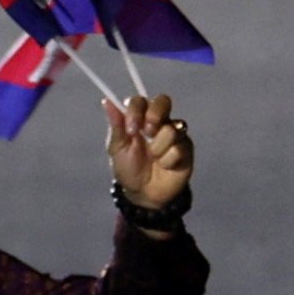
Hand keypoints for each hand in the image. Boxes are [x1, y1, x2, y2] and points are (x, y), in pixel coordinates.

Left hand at [108, 93, 193, 213]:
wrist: (144, 193)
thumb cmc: (129, 169)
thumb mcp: (117, 148)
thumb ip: (116, 125)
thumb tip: (107, 101)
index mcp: (140, 119)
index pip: (141, 101)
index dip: (136, 110)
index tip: (131, 129)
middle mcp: (159, 122)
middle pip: (163, 101)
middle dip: (154, 116)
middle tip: (147, 133)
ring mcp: (175, 133)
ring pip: (171, 128)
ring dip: (158, 148)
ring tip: (154, 159)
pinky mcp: (186, 147)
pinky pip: (179, 148)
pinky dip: (168, 160)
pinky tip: (165, 166)